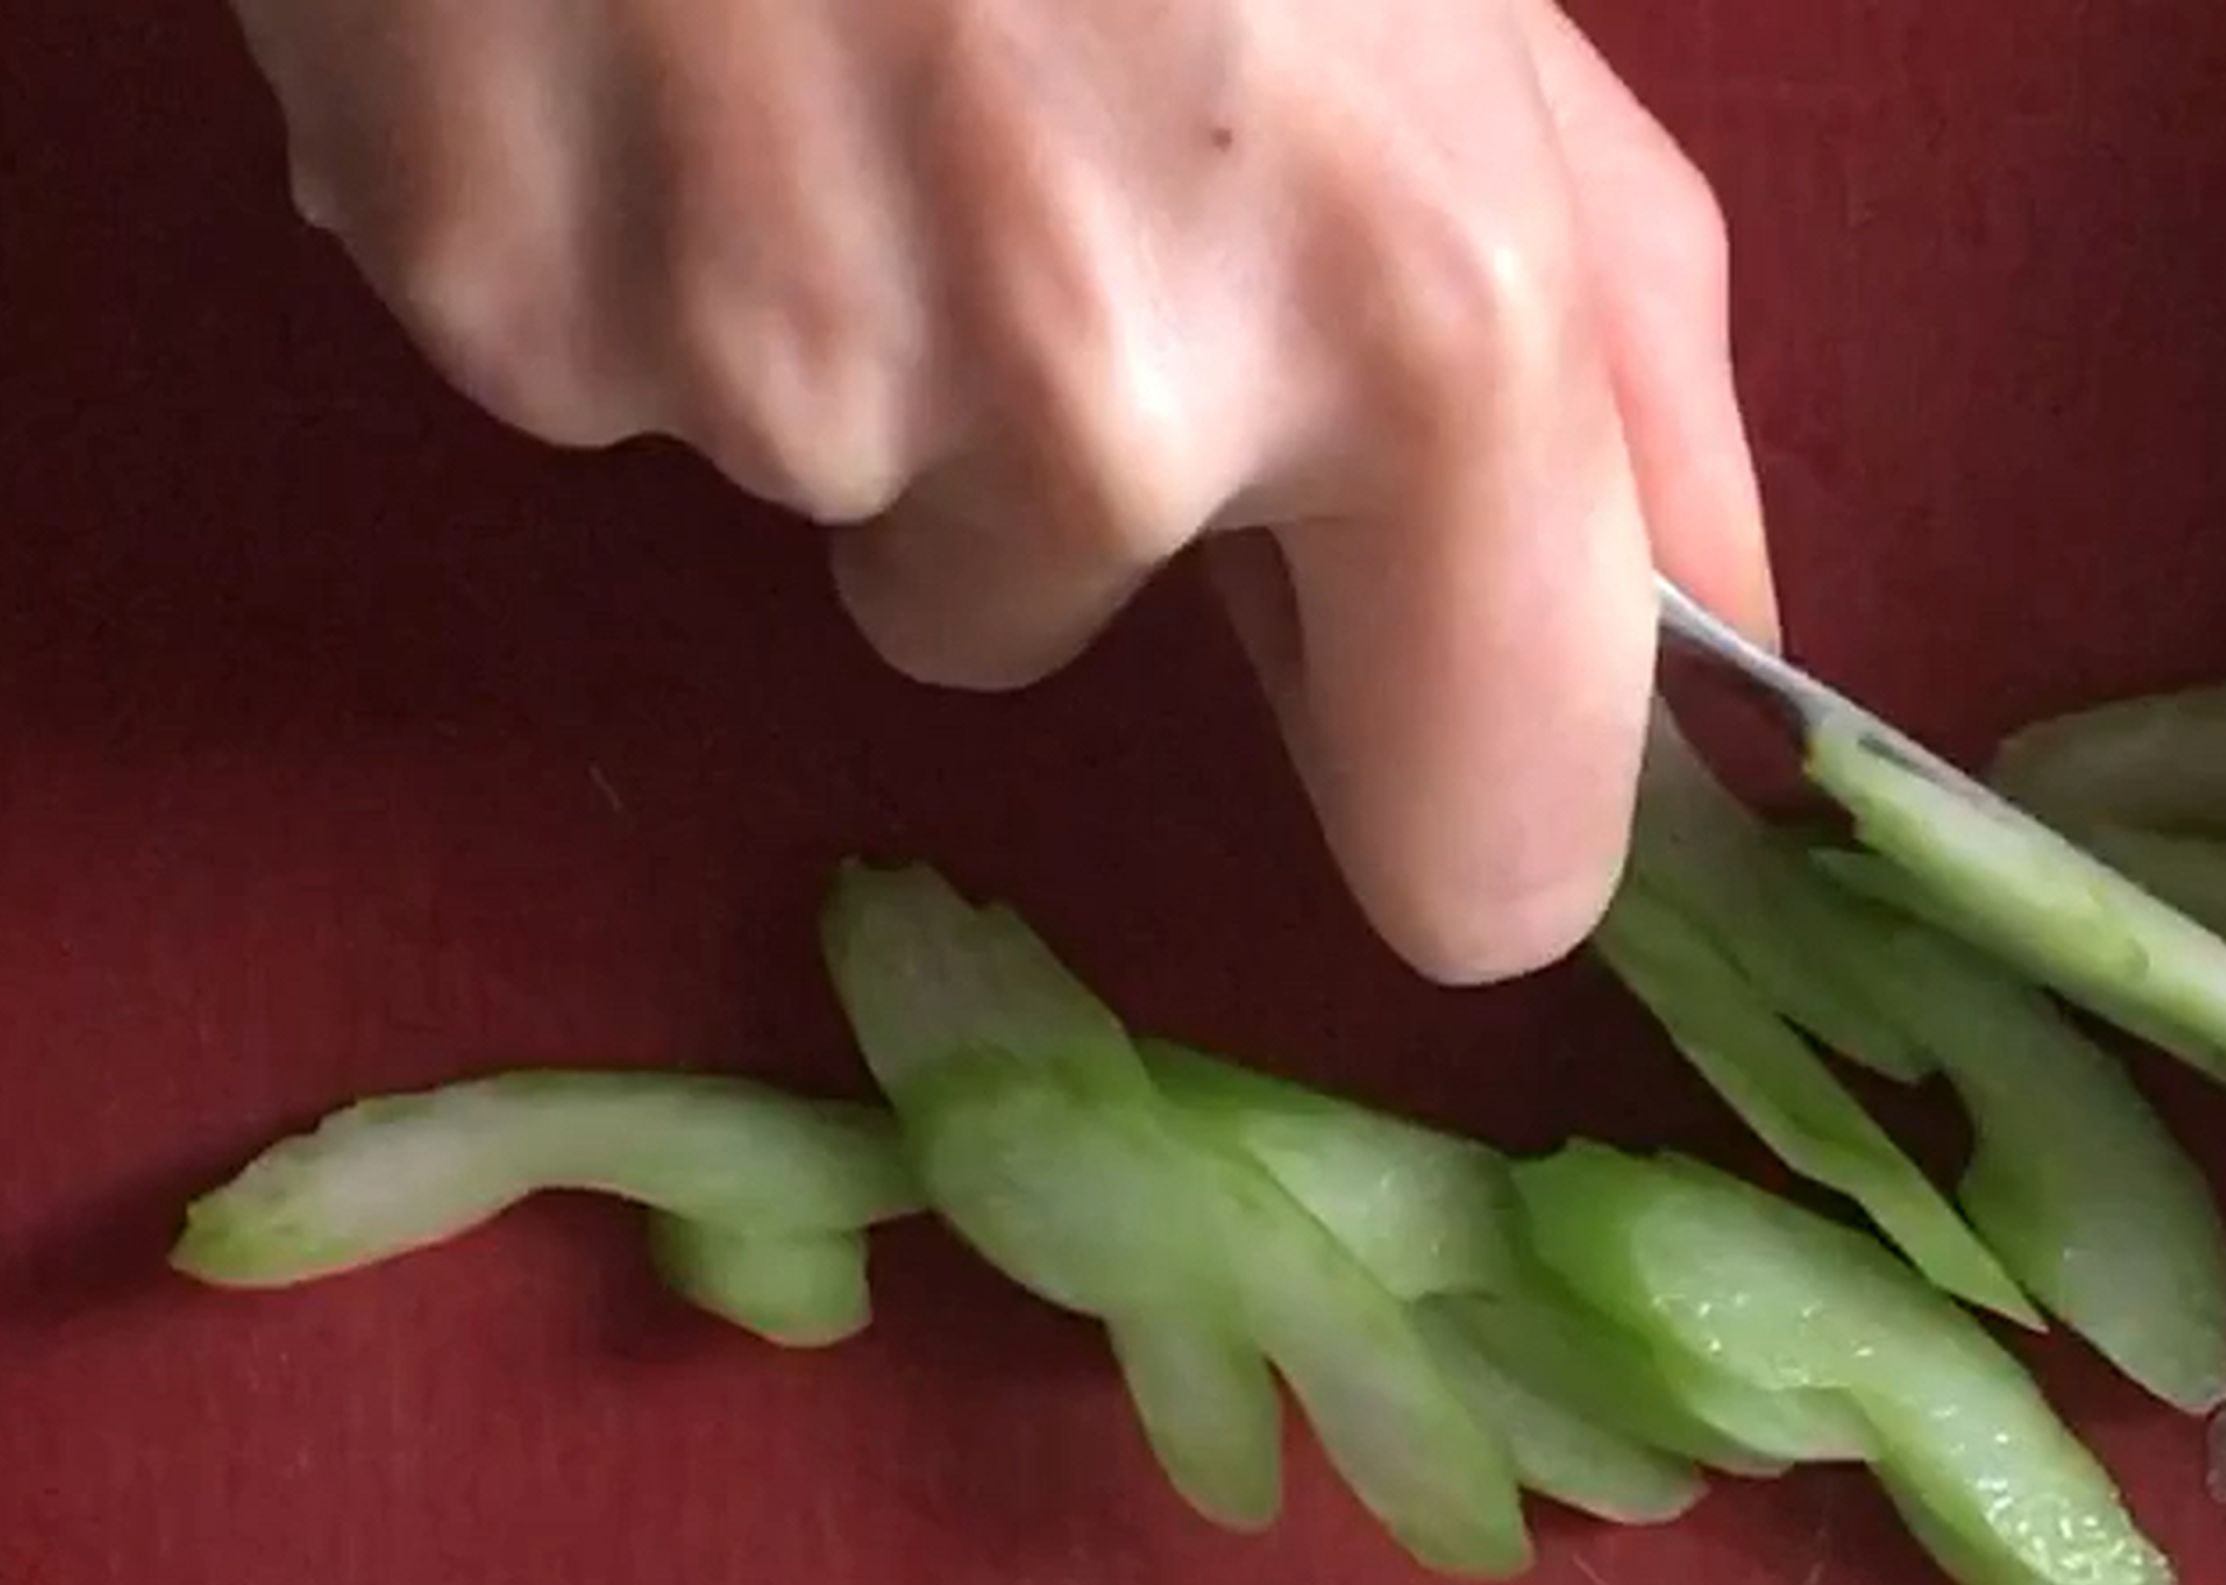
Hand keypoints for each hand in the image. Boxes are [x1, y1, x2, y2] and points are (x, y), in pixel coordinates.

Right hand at [226, 0, 1771, 982]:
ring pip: (824, 490)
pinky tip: (635, 9)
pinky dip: (601, 220)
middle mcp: (1110, 402)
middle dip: (1022, 447)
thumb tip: (1717, 616)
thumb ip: (1618, 323)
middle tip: (981, 103)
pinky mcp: (508, 307)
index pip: (1490, 857)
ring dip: (818, 307)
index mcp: (1421, 322)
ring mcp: (790, 372)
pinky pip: (595, 366)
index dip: (1441, 796)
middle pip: (1045, 628)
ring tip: (799, 8)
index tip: (1381, 695)